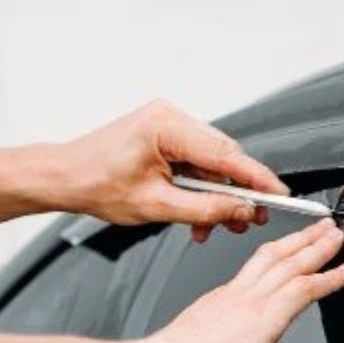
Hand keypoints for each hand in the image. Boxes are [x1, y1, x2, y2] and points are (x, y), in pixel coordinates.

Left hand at [44, 100, 286, 241]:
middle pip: (223, 157)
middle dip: (239, 192)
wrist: (64, 177)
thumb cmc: (95, 183)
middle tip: (250, 219)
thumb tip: (240, 210)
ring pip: (211, 163)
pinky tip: (200, 213)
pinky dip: (202, 188)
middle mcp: (169, 118)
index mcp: (166, 127)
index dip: (257, 178)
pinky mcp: (164, 135)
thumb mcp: (156, 206)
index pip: (226, 154)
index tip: (279, 194)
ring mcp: (167, 125)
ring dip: (218, 195)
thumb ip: (205, 208)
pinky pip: (196, 162)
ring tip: (220, 224)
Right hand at [147, 220, 343, 342]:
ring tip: (336, 236)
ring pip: (293, 264)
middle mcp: (240, 293)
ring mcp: (256, 301)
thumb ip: (202, 339)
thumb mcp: (186, 342)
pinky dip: (327, 279)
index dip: (278, 253)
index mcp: (221, 299)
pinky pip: (305, 288)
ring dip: (318, 248)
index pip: (256, 269)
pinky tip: (343, 272)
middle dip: (300, 239)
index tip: (290, 246)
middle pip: (276, 255)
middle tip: (321, 226)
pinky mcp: (269, 315)